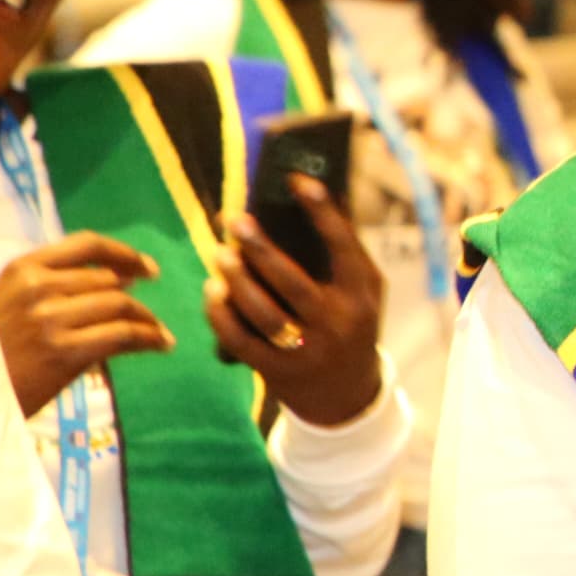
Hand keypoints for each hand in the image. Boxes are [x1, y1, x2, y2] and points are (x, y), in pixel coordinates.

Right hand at [0, 233, 173, 416]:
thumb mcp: (12, 302)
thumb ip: (55, 285)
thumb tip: (124, 279)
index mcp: (23, 269)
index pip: (87, 244)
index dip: (124, 254)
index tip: (148, 269)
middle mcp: (37, 287)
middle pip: (110, 281)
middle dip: (135, 299)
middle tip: (147, 317)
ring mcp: (50, 319)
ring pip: (122, 306)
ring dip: (148, 320)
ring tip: (157, 332)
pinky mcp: (64, 351)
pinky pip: (125, 335)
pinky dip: (150, 338)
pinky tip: (161, 345)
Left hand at [206, 175, 384, 427]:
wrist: (347, 395)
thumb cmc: (350, 325)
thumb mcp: (363, 292)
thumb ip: (347, 252)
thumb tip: (322, 195)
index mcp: (361, 294)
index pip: (343, 245)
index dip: (321, 211)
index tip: (296, 180)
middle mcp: (337, 322)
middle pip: (292, 281)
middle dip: (261, 248)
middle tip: (236, 220)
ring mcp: (307, 349)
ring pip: (262, 311)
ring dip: (236, 280)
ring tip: (220, 255)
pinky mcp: (277, 370)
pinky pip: (240, 340)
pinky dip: (221, 315)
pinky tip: (211, 292)